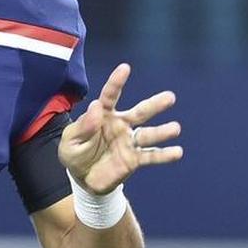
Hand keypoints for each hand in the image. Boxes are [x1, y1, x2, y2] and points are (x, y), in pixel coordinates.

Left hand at [59, 63, 182, 194]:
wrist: (83, 179)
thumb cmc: (75, 154)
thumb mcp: (70, 141)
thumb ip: (82, 127)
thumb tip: (95, 107)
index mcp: (103, 115)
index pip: (110, 96)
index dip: (117, 82)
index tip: (125, 68)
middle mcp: (120, 125)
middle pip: (139, 112)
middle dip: (154, 105)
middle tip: (170, 97)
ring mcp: (129, 142)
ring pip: (148, 134)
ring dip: (162, 131)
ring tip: (175, 128)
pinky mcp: (134, 159)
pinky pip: (151, 156)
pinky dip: (164, 155)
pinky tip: (177, 152)